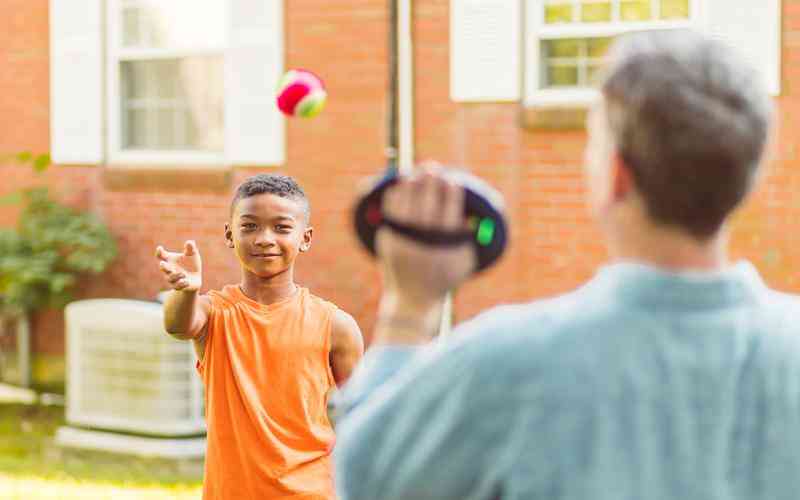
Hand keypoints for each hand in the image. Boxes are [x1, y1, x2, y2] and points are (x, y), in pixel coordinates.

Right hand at [156, 241, 202, 291]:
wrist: (195, 278)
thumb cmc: (191, 264)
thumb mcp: (192, 255)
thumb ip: (190, 248)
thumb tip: (190, 242)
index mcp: (169, 260)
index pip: (160, 256)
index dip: (159, 252)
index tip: (160, 248)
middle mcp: (168, 269)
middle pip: (163, 268)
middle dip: (163, 266)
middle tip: (162, 263)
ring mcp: (172, 279)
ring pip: (170, 278)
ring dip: (176, 276)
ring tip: (184, 274)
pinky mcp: (178, 286)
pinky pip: (177, 286)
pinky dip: (181, 284)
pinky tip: (186, 281)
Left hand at [376, 164, 476, 320]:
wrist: (412, 298)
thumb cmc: (443, 277)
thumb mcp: (463, 262)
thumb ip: (471, 239)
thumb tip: (475, 214)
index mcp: (444, 245)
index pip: (449, 212)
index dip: (451, 193)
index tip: (454, 181)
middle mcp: (423, 241)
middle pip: (427, 204)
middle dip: (430, 183)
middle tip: (433, 168)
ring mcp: (403, 240)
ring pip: (407, 204)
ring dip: (411, 185)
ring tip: (416, 172)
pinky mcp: (388, 240)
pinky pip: (390, 212)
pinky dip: (394, 196)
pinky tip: (399, 186)